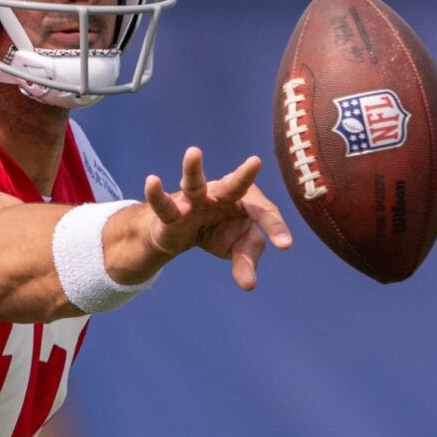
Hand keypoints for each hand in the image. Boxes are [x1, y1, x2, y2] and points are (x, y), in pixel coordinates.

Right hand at [142, 147, 292, 288]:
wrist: (183, 234)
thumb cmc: (219, 231)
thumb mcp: (238, 248)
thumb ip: (246, 262)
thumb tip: (249, 285)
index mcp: (243, 201)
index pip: (262, 211)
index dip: (274, 226)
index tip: (285, 244)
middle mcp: (220, 195)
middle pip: (233, 185)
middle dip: (244, 175)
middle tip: (256, 162)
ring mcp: (195, 201)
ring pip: (194, 183)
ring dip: (192, 169)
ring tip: (193, 152)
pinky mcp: (173, 213)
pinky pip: (164, 204)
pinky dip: (158, 194)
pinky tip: (152, 180)